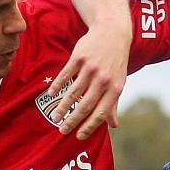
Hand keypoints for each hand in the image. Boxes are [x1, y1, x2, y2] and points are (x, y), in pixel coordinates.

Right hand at [46, 25, 131, 139]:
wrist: (112, 33)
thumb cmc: (115, 62)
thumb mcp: (119, 82)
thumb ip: (113, 104)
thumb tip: (113, 125)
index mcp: (115, 88)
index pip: (101, 112)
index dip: (90, 126)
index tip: (79, 136)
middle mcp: (103, 79)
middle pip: (85, 105)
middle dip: (73, 120)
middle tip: (62, 130)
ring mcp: (90, 68)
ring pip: (73, 92)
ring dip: (62, 106)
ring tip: (55, 117)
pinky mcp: (79, 58)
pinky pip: (65, 75)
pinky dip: (57, 86)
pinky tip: (51, 94)